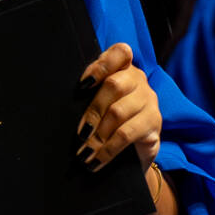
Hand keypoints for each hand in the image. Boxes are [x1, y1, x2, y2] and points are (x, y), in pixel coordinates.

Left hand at [76, 43, 160, 171]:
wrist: (134, 154)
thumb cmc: (109, 123)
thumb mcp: (99, 105)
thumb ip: (88, 96)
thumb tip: (60, 104)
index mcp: (124, 69)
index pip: (120, 53)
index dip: (102, 65)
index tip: (83, 84)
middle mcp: (139, 81)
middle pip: (114, 85)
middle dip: (93, 111)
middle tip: (79, 134)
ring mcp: (149, 101)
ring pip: (119, 112)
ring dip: (97, 136)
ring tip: (84, 153)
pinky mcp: (154, 123)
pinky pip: (126, 134)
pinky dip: (108, 150)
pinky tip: (96, 160)